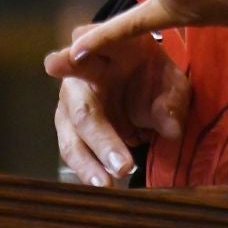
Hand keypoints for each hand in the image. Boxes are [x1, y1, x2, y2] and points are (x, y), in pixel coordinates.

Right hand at [43, 24, 187, 185]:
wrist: (141, 86)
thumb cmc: (154, 76)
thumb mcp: (172, 82)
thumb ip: (172, 100)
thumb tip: (171, 127)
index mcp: (108, 48)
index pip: (90, 43)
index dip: (74, 55)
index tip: (56, 63)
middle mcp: (79, 73)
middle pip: (81, 103)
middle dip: (99, 135)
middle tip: (121, 163)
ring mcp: (71, 101)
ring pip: (71, 132)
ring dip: (87, 159)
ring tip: (106, 183)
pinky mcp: (69, 126)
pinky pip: (73, 149)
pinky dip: (86, 168)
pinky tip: (100, 184)